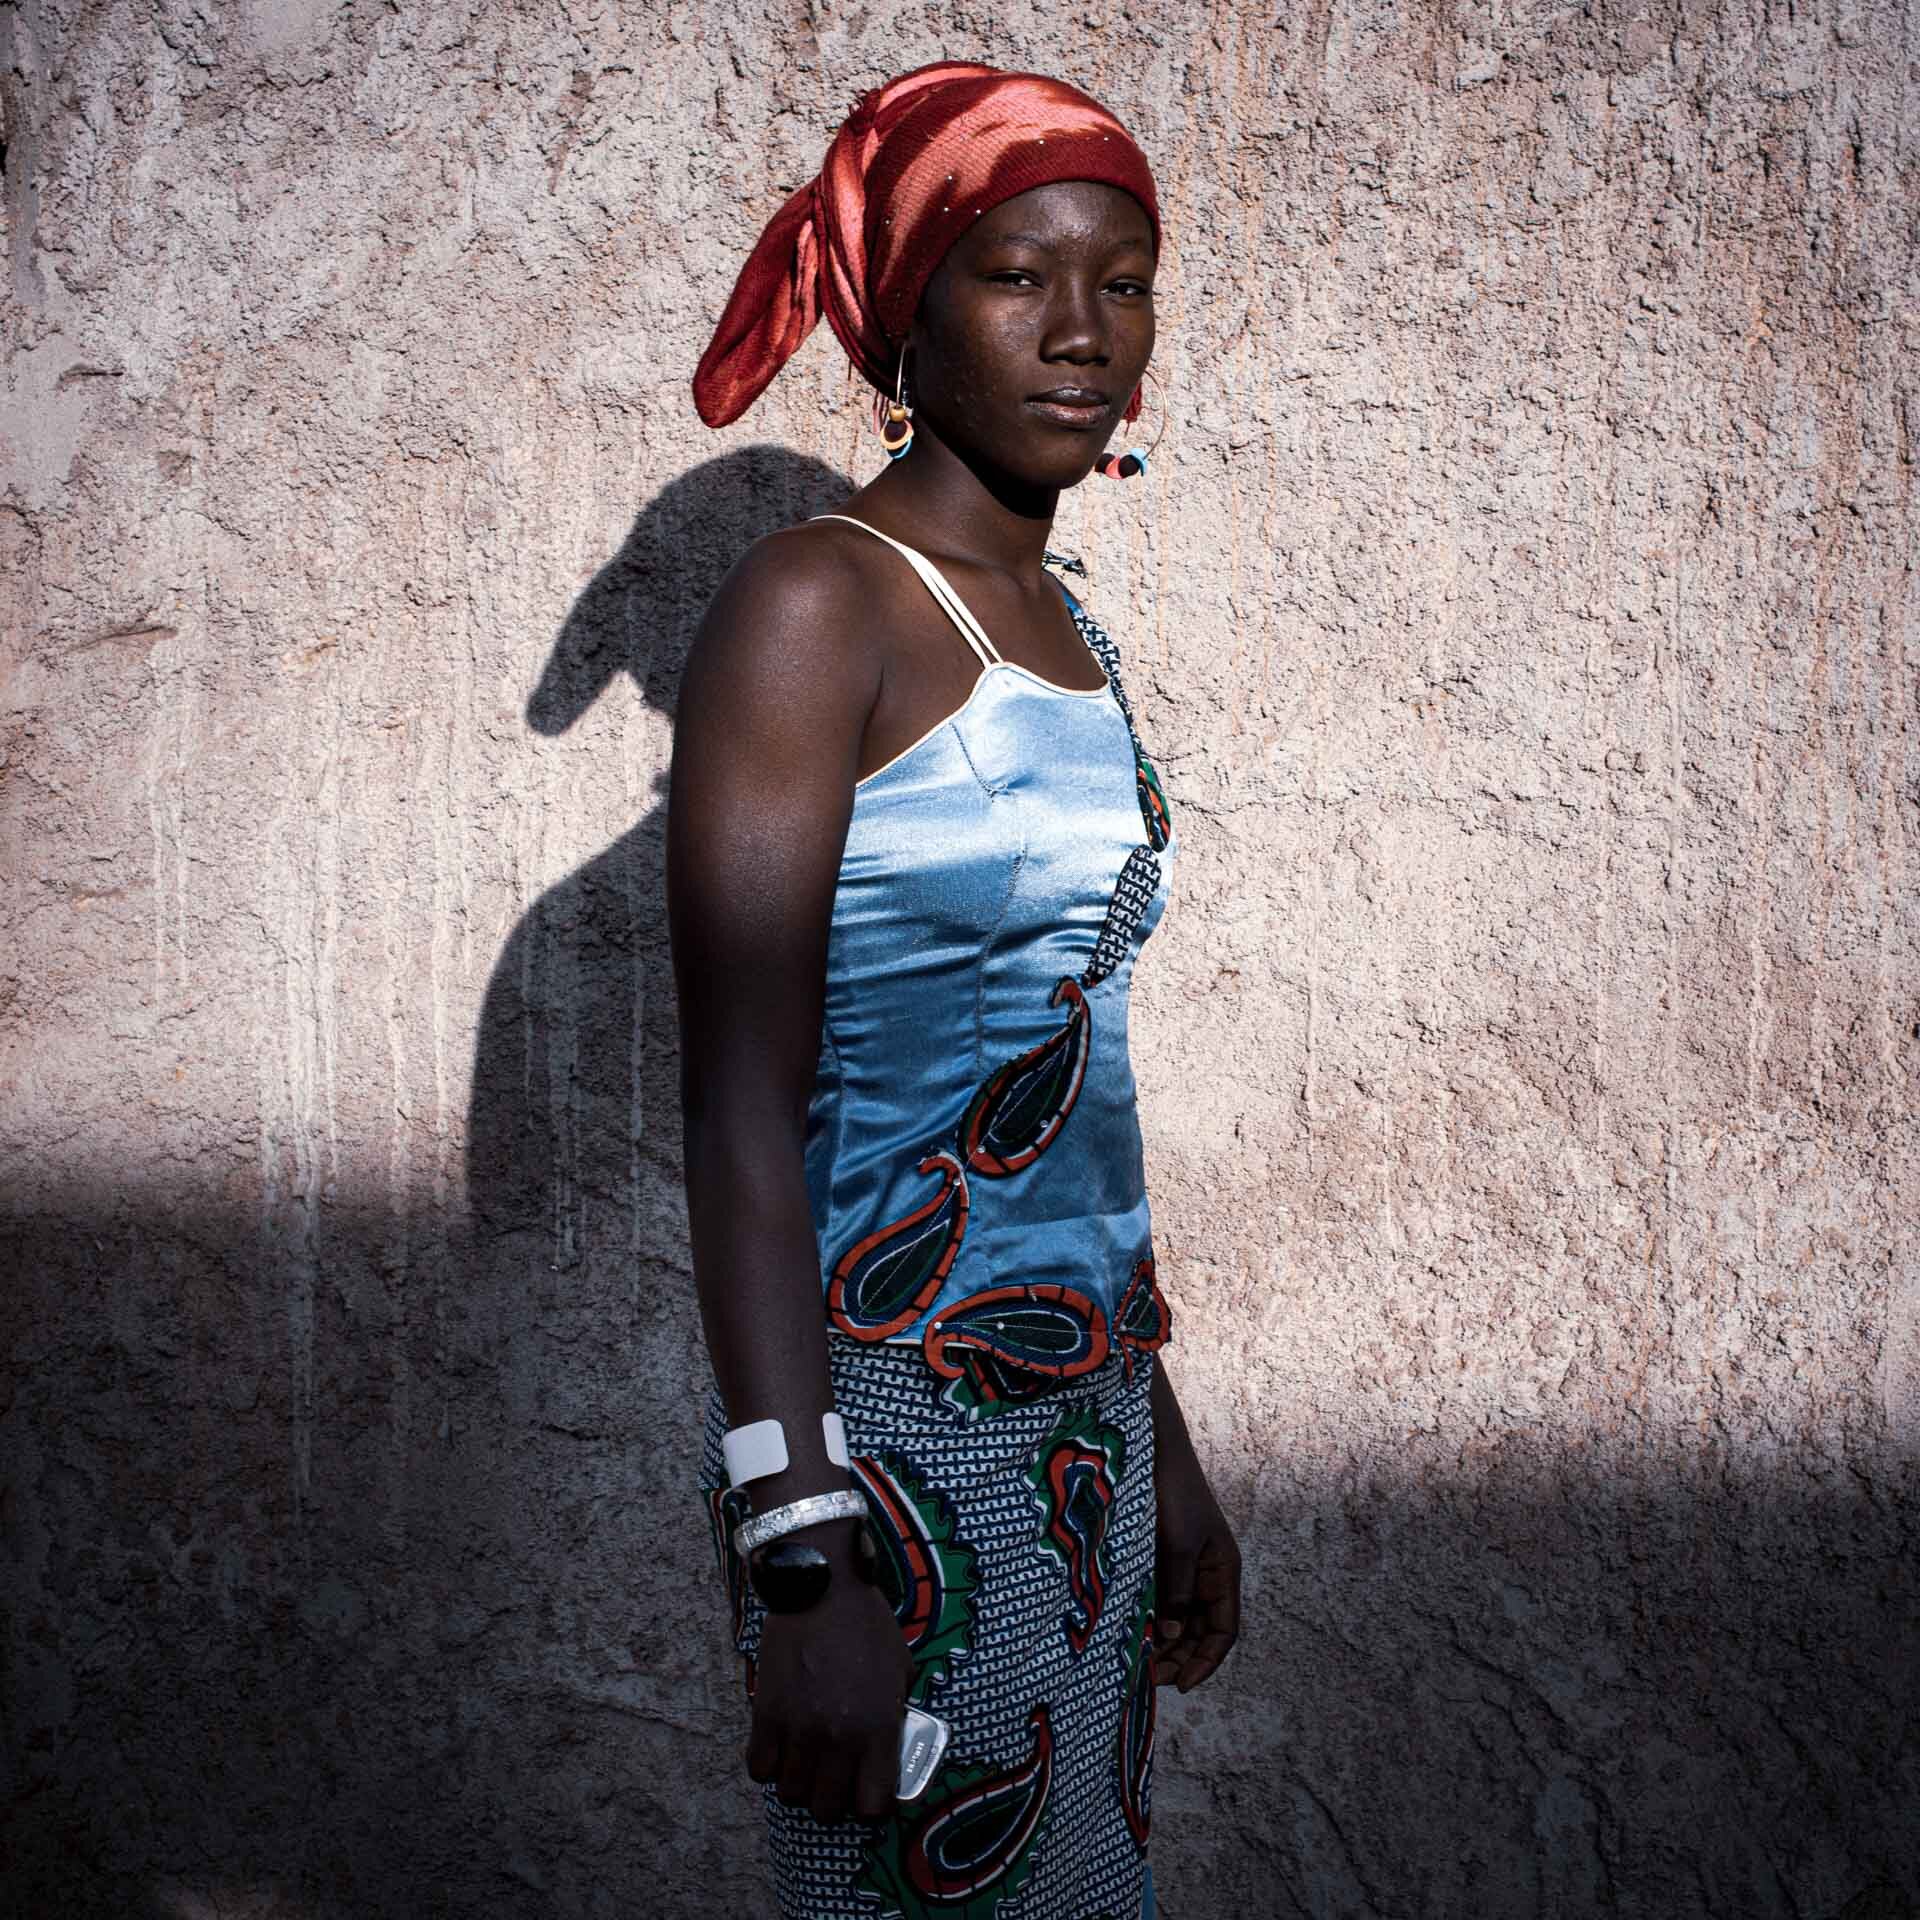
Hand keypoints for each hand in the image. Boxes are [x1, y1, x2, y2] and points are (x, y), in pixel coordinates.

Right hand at [744, 1525, 913, 1822]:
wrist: (820, 1584)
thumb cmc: (866, 1622)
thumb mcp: (901, 1667)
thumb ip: (896, 1712)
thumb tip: (889, 1744)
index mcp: (878, 1728)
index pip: (874, 1806)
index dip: (872, 1804)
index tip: (868, 1789)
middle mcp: (839, 1738)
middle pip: (827, 1810)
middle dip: (833, 1800)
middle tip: (834, 1778)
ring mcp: (800, 1729)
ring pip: (791, 1794)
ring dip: (799, 1783)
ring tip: (806, 1760)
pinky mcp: (767, 1714)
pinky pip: (759, 1768)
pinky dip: (769, 1764)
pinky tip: (780, 1745)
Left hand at [1153, 1446, 1239, 1690]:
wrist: (1154, 1452)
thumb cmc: (1174, 1494)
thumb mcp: (1179, 1543)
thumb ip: (1177, 1589)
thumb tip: (1171, 1634)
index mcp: (1223, 1572)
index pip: (1224, 1631)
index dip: (1206, 1661)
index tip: (1181, 1684)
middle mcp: (1208, 1576)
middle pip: (1200, 1631)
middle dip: (1181, 1658)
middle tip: (1151, 1679)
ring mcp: (1186, 1569)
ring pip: (1180, 1620)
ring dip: (1165, 1644)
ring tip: (1140, 1665)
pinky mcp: (1163, 1561)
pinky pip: (1162, 1601)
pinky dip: (1152, 1622)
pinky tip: (1134, 1635)